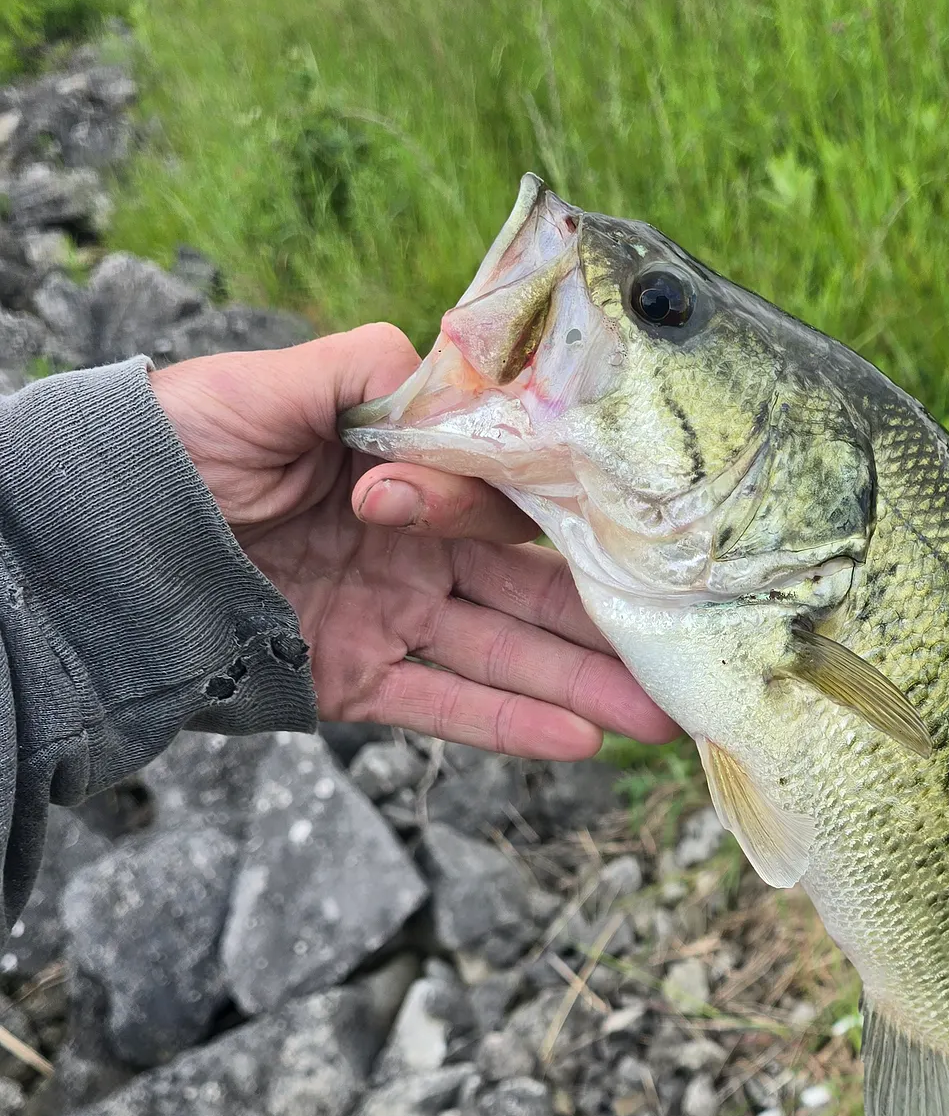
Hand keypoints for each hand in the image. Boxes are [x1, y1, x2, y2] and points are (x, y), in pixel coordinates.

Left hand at [148, 323, 679, 759]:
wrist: (88, 541)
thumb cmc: (174, 445)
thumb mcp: (272, 387)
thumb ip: (372, 374)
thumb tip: (458, 380)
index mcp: (406, 477)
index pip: (512, 504)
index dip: (571, 524)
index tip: (641, 544)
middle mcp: (414, 550)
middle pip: (532, 589)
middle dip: (611, 623)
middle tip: (692, 650)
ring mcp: (390, 618)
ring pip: (506, 654)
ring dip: (585, 685)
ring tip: (662, 719)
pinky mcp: (355, 680)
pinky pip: (444, 705)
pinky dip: (509, 724)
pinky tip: (579, 741)